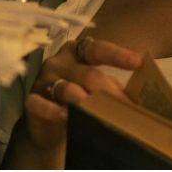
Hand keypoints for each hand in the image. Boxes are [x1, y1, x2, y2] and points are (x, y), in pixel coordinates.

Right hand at [22, 37, 143, 149]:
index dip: (117, 54)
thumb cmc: (78, 98)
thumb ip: (113, 88)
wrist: (47, 123)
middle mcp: (59, 62)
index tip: (137, 62)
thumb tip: (140, 99)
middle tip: (126, 108)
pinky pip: (39, 103)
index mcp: (77, 52)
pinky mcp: (31, 100)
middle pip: (86, 73)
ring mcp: (44, 80)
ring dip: (83, 100)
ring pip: (65, 87)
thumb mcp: (97, 90)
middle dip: (108, 91)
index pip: (97, 49)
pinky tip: (64, 116)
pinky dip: (52, 109)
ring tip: (99, 113)